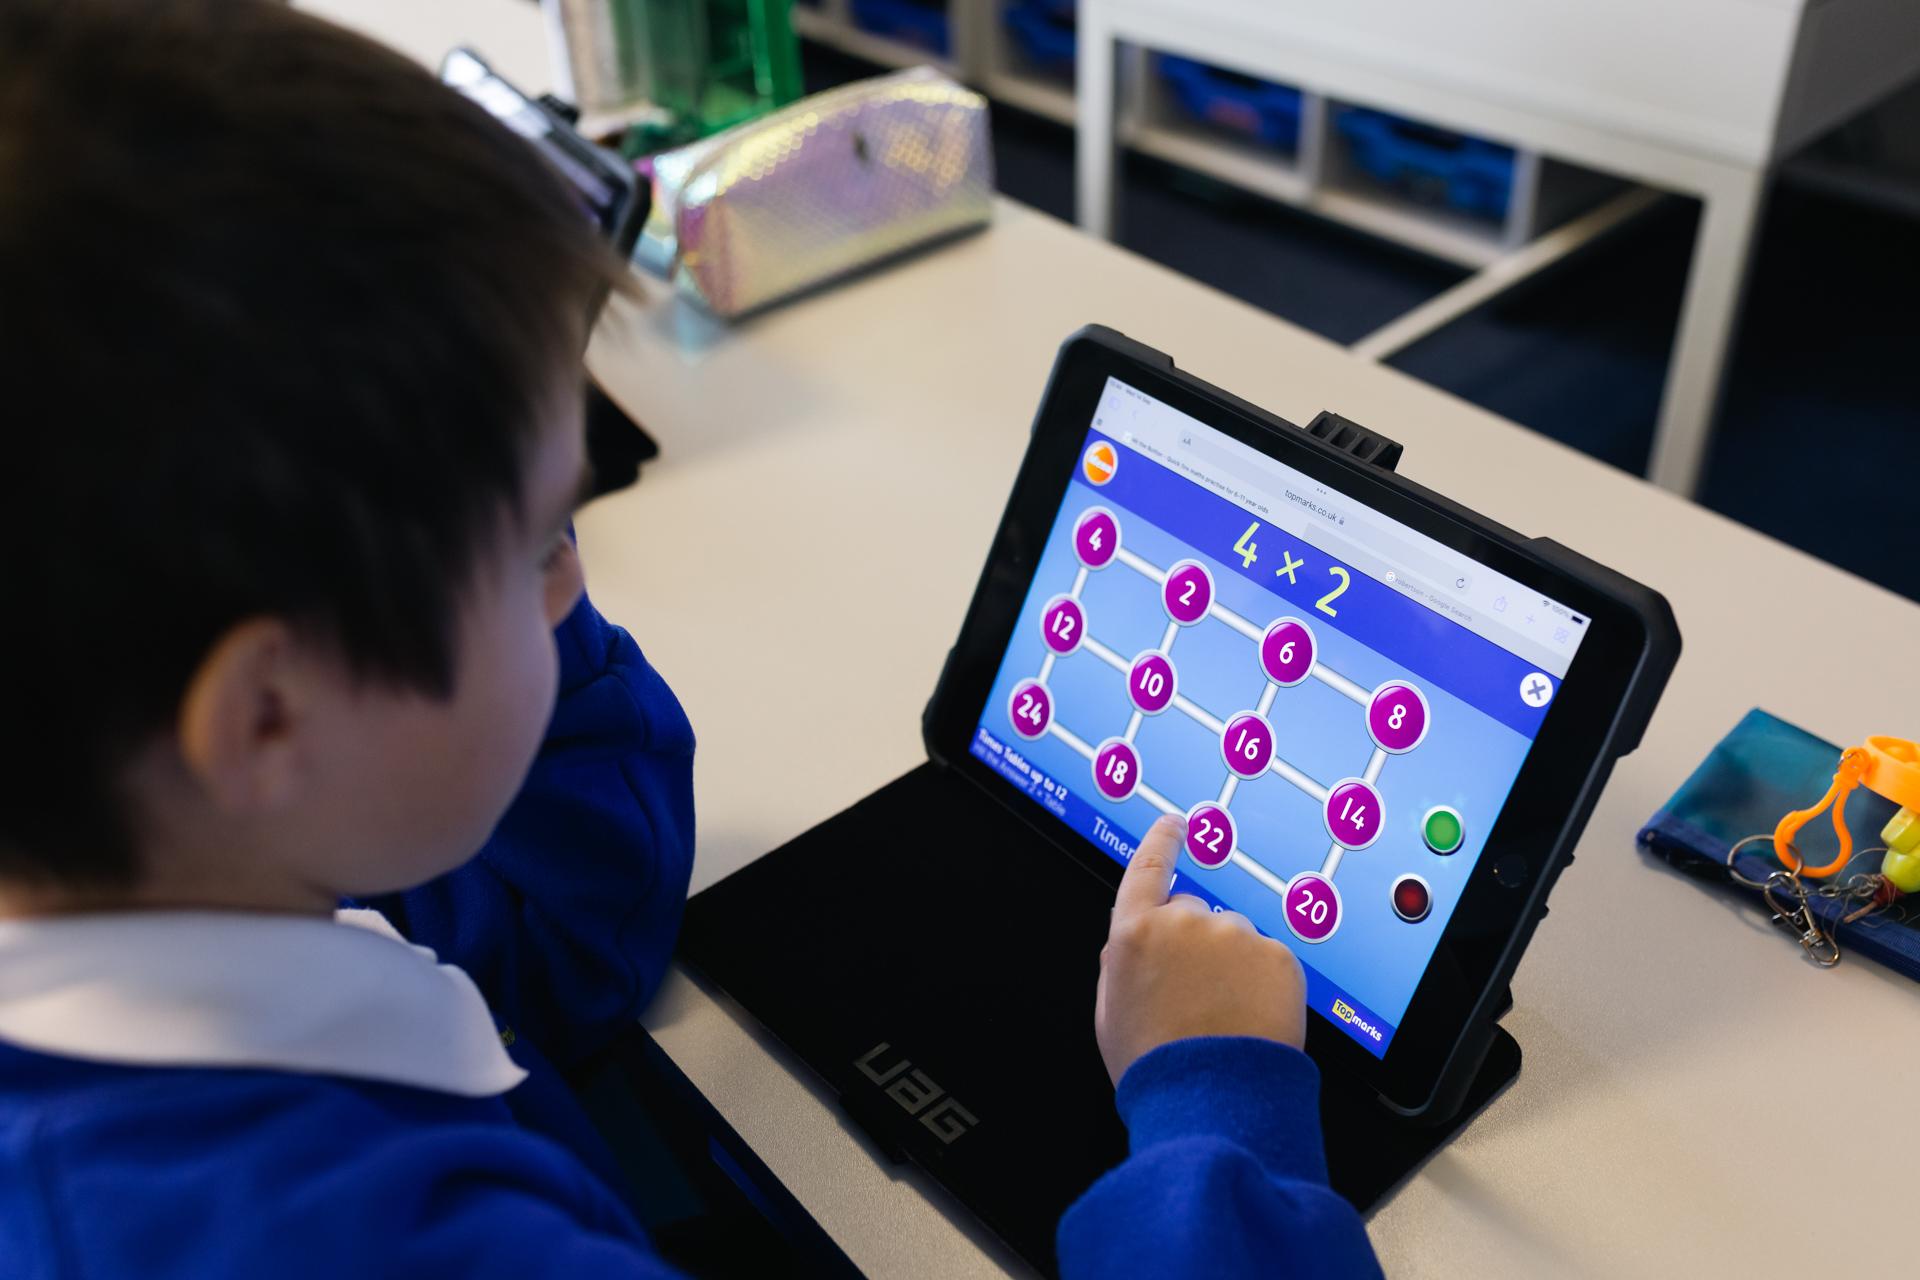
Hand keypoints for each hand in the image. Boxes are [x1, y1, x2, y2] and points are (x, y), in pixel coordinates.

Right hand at [1094, 814, 1306, 1085]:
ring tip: (1225, 1018)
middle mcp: (1184, 923)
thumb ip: (1119, 964)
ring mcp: (1234, 936)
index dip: (1161, 842)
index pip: (1148, 869)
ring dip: (1232, 968)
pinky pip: (1269, 960)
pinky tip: (1250, 1019)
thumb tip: (1131, 943)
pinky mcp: (1277, 955)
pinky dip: (1263, 984)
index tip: (1175, 825)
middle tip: (1197, 996)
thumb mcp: (1111, 1014)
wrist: (1214, 1098)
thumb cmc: (1158, 1065)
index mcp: (1135, 934)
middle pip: (1192, 915)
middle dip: (1195, 945)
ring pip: (1234, 941)